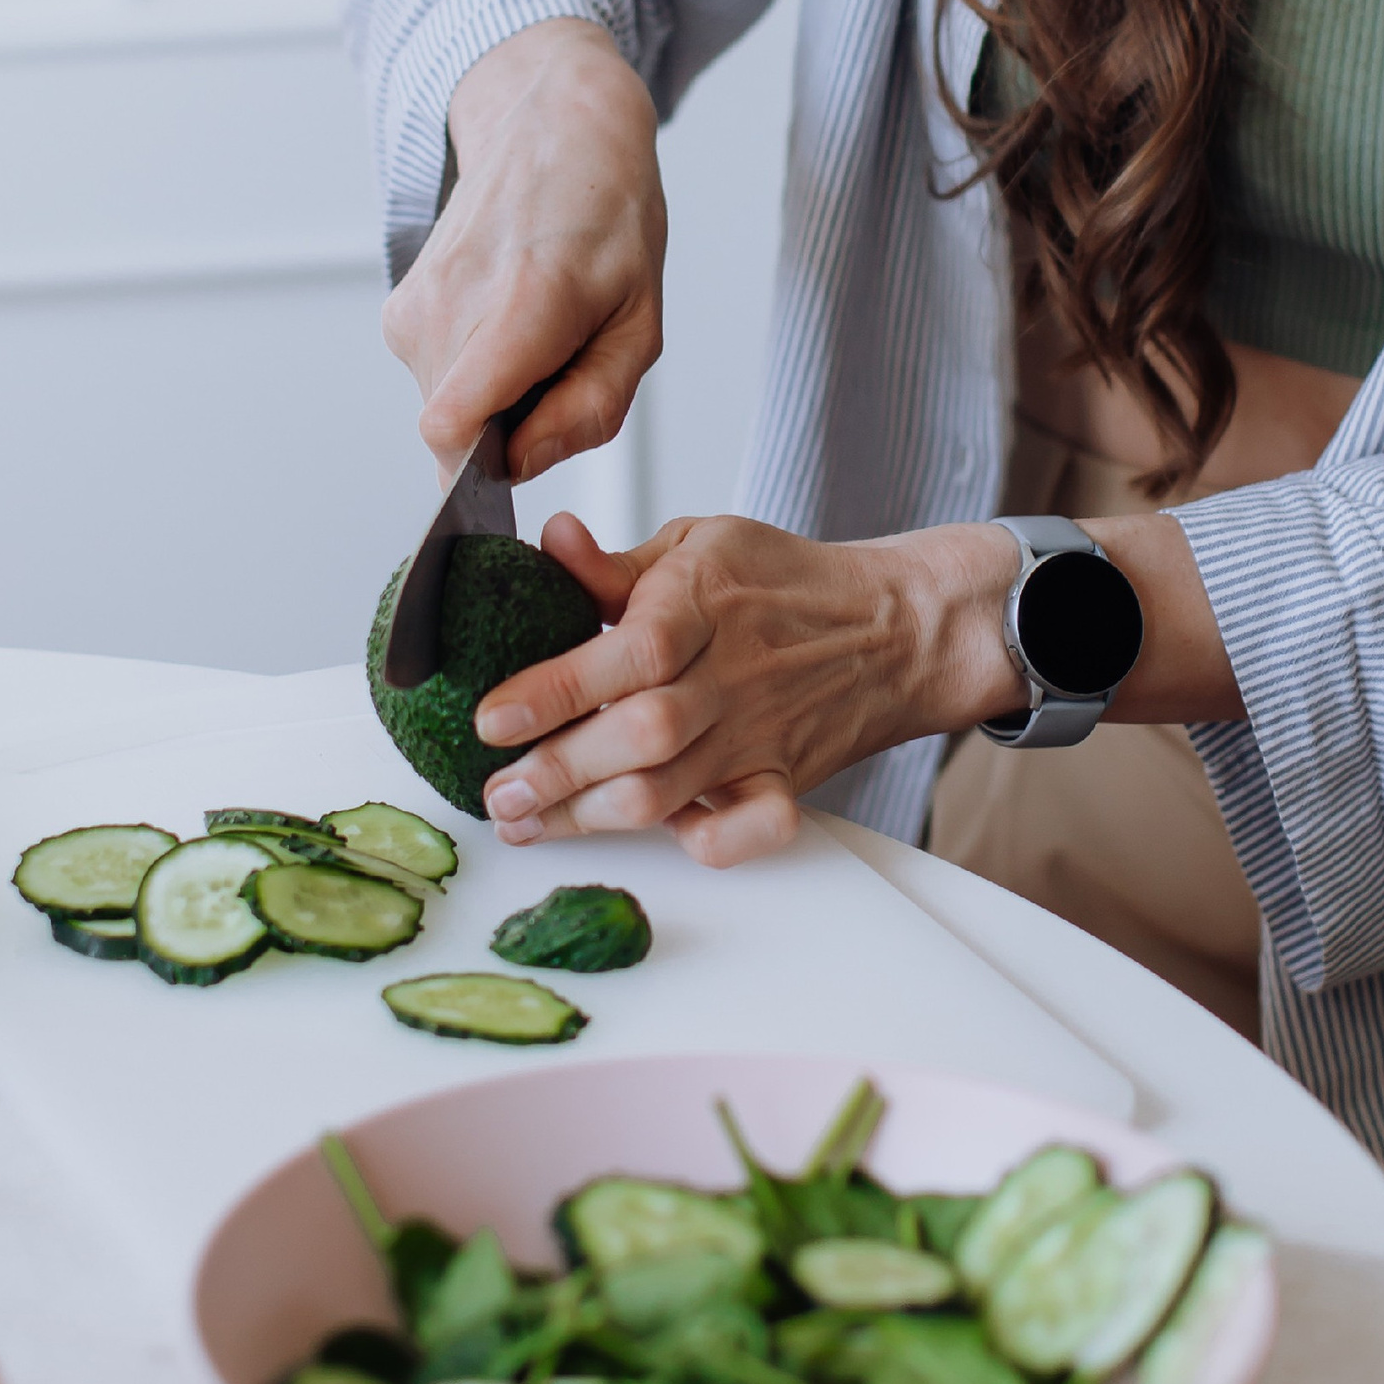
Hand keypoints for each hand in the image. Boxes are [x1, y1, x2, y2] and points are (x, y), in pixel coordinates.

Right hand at [383, 21, 666, 476]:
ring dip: (493, 398)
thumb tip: (521, 462)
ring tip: (533, 334)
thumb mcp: (639, 323)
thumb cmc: (606, 221)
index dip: (485, 470)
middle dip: (509, 427)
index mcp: (523, 304)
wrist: (550, 131)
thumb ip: (590, 407)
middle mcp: (451, 305)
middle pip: (457, 434)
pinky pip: (434, 382)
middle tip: (556, 363)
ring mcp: (414, 307)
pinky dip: (472, 372)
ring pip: (444, 411)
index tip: (522, 454)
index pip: (450, 427)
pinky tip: (503, 320)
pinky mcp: (397, 313)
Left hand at [471, 511, 1024, 865]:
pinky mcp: (785, 779)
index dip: (555, 689)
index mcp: (705, 602)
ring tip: (528, 823)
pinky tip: (659, 839)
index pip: (630, 651)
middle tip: (495, 793)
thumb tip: (549, 541)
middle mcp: (732, 675)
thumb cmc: (778, 582)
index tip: (491, 717)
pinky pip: (755, 827)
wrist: (892, 627)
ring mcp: (760, 733)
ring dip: (592, 817)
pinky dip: (711, 842)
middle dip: (558, 772)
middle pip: (642, 735)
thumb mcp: (698, 543)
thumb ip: (616, 564)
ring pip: (672, 789)